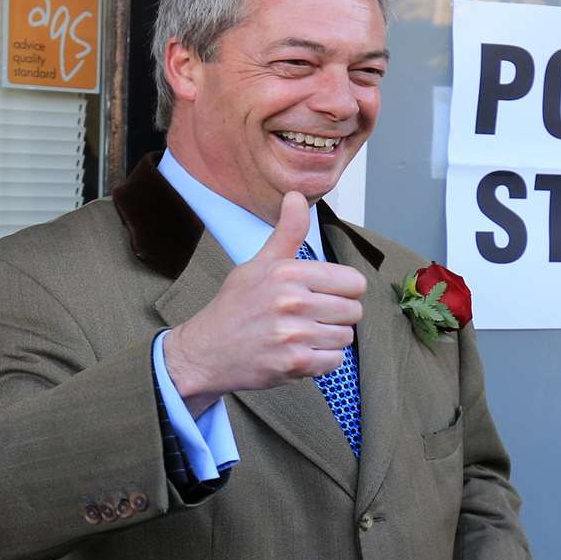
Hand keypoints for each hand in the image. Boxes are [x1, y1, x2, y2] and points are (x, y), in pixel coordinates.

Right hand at [162, 191, 366, 415]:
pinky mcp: (294, 363)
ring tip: (303, 334)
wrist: (207, 351)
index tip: (327, 295)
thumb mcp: (259, 263)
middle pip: (353, 311)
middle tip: (312, 317)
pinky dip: (322, 360)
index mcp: (288, 273)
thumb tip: (297, 196)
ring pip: (345, 337)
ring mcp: (293, 334)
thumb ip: (287, 232)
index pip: (353, 282)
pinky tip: (300, 351)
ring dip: (329, 339)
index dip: (345, 290)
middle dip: (338, 316)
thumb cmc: (235, 306)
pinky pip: (335, 361)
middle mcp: (292, 301)